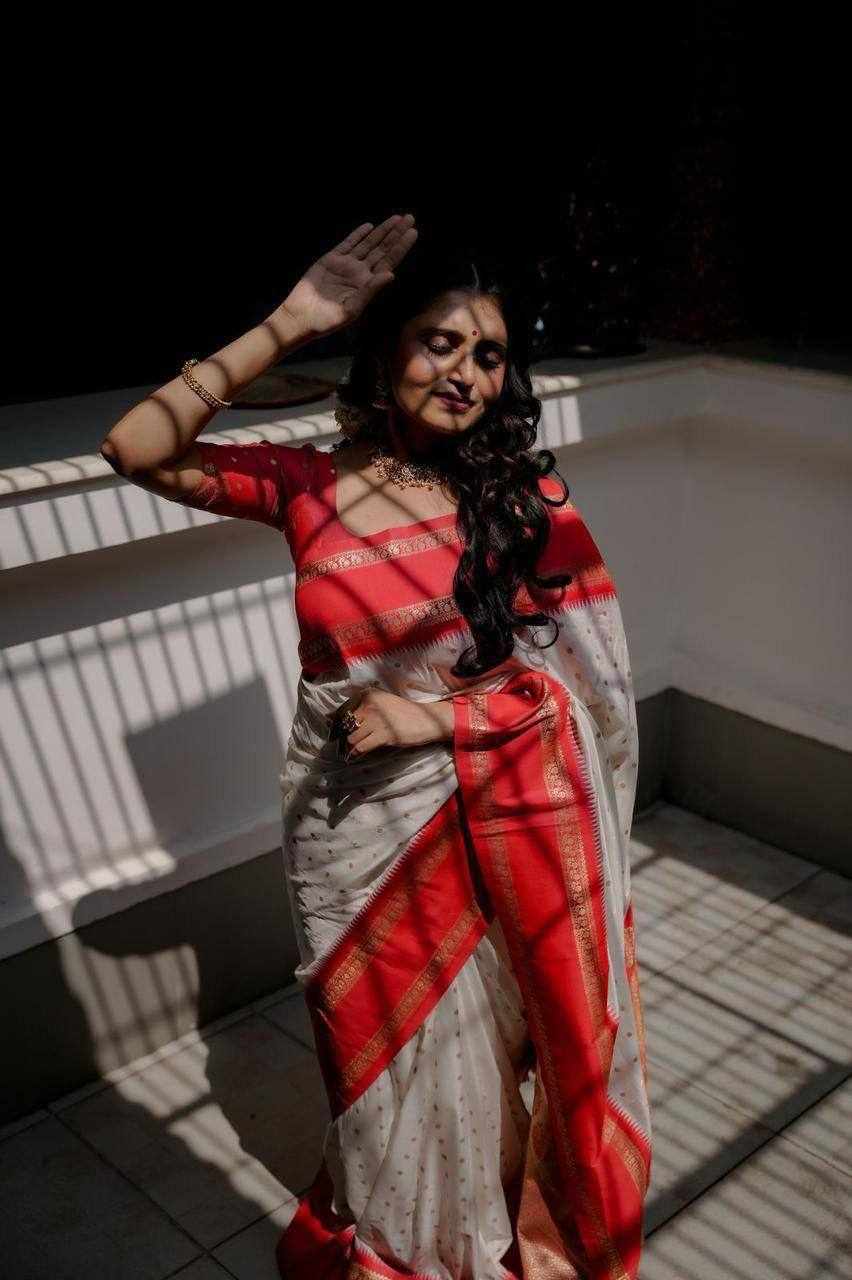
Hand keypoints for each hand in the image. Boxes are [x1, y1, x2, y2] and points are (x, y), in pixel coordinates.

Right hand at [280, 213, 417, 338]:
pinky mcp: (331, 259)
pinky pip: (348, 244)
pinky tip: (369, 226)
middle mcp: (360, 273)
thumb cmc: (328, 319)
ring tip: (396, 218)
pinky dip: (358, 235)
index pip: (389, 262)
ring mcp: (346, 265)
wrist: (302, 316)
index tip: (413, 232)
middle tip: (410, 218)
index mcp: (368, 285)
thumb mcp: (352, 308)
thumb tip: (391, 275)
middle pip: (382, 249)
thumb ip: (371, 290)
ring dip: (382, 231)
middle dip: (396, 234)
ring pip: (368, 244)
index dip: (401, 247)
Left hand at [328, 687, 453, 758]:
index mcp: (368, 695)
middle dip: (342, 738)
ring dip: (349, 748)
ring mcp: (376, 720)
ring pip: (351, 738)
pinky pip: (360, 747)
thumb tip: (329, 718)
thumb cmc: (403, 713)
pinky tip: (355, 757)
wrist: (425, 720)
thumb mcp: (381, 704)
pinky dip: (355, 754)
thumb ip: (360, 709)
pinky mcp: (383, 735)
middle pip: (345, 725)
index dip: (336, 725)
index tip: (334, 735)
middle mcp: (369, 705)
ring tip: (350, 753)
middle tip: (342, 747)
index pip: (343, 711)